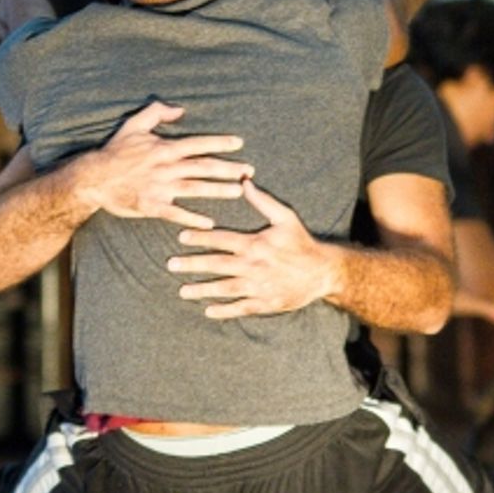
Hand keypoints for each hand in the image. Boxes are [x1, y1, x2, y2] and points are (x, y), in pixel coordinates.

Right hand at [77, 102, 252, 227]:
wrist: (93, 178)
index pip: (198, 144)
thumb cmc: (115, 151)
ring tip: (238, 192)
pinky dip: (193, 218)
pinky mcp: (152, 206)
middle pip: (204, 167)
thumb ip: (157, 112)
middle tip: (249, 171)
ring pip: (196, 188)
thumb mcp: (134, 125)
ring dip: (218, 191)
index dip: (220, 142)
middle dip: (228, 168)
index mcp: (165, 148)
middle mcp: (166, 168)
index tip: (240, 143)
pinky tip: (210, 223)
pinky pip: (177, 213)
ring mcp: (160, 188)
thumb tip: (180, 109)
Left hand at [169, 179, 337, 318]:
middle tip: (171, 265)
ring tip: (183, 291)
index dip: (200, 238)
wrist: (322, 272)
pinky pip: (240, 307)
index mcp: (255, 244)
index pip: (221, 240)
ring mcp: (258, 287)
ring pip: (224, 289)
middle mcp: (253, 266)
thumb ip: (263, 201)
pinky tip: (208, 310)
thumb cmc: (302, 242)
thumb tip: (244, 182)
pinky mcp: (265, 303)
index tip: (181, 237)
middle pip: (216, 265)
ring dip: (202, 290)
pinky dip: (224, 311)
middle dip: (192, 264)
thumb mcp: (286, 217)